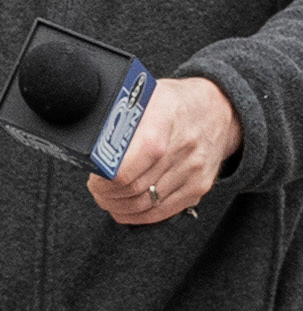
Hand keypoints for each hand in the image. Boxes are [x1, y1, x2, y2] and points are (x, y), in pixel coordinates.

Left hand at [86, 77, 242, 223]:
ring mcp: (192, 171)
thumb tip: (91, 136)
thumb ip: (119, 114)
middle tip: (95, 188)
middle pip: (134, 186)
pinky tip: (124, 209)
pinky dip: (139, 215)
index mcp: (162, 120)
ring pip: (146, 203)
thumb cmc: (173, 102)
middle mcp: (181, 148)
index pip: (128, 163)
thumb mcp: (144, 94)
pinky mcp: (199, 187)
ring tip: (105, 197)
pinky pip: (164, 211)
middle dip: (106, 192)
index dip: (105, 176)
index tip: (93, 175)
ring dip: (118, 206)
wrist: (219, 110)